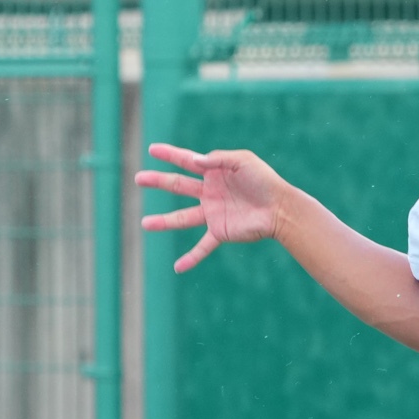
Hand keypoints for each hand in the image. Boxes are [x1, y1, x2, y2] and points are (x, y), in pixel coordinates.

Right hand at [135, 142, 290, 272]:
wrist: (280, 207)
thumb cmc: (264, 180)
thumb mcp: (242, 160)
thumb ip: (217, 159)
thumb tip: (195, 161)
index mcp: (214, 173)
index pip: (186, 161)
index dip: (169, 154)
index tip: (151, 150)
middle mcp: (210, 193)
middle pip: (178, 186)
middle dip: (158, 181)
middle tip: (138, 178)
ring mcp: (213, 213)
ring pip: (182, 218)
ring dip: (163, 222)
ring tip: (144, 223)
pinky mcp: (221, 231)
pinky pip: (202, 247)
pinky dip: (191, 258)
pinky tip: (178, 268)